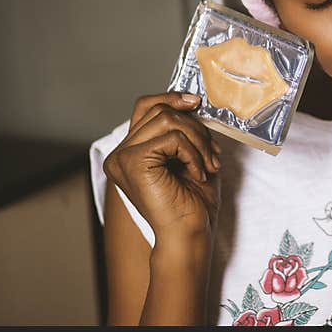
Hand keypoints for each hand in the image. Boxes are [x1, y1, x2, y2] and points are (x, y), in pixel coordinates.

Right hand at [102, 92, 222, 242]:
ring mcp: (123, 157)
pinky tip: (197, 174)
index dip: (170, 98)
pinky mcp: (133, 161)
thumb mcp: (191, 156)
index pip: (145, 107)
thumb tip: (190, 101)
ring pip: (167, 119)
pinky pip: (172, 137)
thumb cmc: (193, 202)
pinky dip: (193, 153)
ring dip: (197, 140)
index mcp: (131, 151)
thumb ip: (185, 131)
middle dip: (195, 128)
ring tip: (207, 165)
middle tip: (212, 154)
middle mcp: (120, 153)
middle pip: (160, 110)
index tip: (195, 102)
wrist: (189, 234)